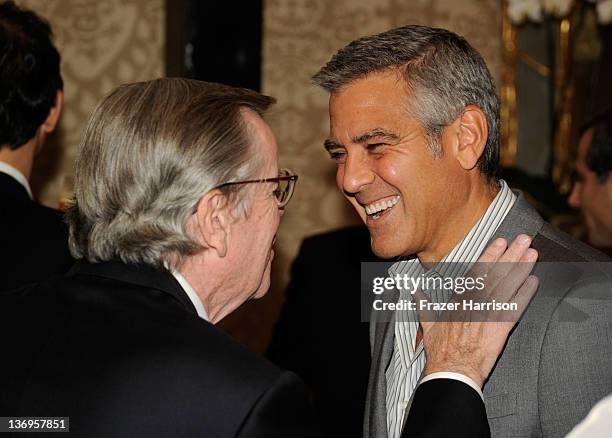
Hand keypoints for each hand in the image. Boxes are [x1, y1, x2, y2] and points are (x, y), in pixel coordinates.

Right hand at [417, 234, 538, 386]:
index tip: (501, 242)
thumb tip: (416, 292)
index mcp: (459, 299)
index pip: (478, 272)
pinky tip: (534, 282)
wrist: (453, 369)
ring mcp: (489, 313)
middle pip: (496, 274)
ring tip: (531, 254)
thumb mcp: (428, 323)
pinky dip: (525, 294)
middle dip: (511, 254)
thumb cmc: (441, 349)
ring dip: (521, 268)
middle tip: (523, 239)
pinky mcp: (500, 327)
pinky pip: (516, 307)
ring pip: (507, 286)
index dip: (490, 255)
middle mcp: (475, 302)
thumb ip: (424, 305)